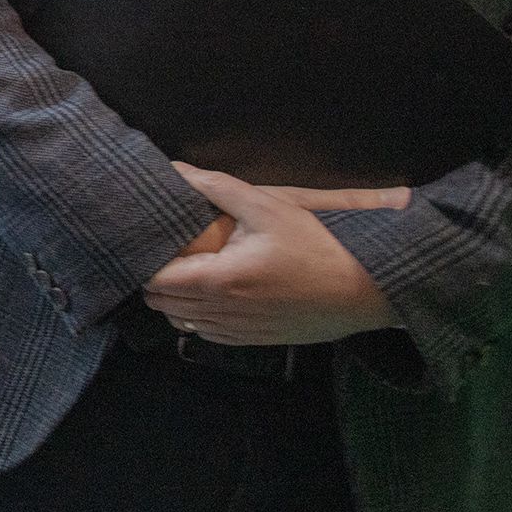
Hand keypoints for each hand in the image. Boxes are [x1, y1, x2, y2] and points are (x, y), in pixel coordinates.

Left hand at [141, 163, 410, 345]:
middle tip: (166, 253)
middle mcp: (221, 313)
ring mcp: (237, 332)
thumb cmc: (317, 246)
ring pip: (181, 322)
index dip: (145, 261)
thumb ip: (216, 187)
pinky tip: (211, 294)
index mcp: (217, 281)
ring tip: (185, 272)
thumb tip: (176, 170)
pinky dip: (197, 317)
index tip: (150, 242)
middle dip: (155, 279)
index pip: (154, 281)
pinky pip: (206, 334)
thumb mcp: (267, 207)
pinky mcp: (254, 341)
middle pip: (160, 303)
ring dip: (174, 300)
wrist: (365, 291)